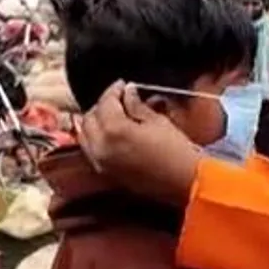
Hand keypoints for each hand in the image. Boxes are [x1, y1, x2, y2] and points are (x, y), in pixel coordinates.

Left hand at [76, 80, 202, 206]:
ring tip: (112, 115)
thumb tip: (128, 92)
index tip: (123, 84)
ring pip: (85, 135)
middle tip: (118, 99)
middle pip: (90, 118)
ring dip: (95, 122)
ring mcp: (100, 161)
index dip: (114, 90)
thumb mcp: (158, 122)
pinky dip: (95, 138)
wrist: (184, 183)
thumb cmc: (176, 151)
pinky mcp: (104, 172)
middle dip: (102, 105)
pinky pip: (90, 150)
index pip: (105, 102)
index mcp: (114, 130)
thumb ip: (137, 106)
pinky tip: (110, 134)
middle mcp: (100, 146)